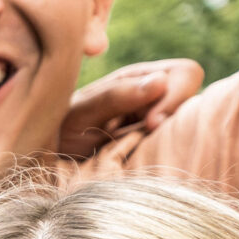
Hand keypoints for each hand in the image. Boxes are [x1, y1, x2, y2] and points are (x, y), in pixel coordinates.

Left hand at [56, 58, 203, 159]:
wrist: (42, 164)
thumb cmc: (56, 134)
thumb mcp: (79, 113)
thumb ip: (116, 96)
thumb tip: (161, 81)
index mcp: (138, 80)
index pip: (187, 73)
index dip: (177, 95)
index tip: (151, 123)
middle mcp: (152, 100)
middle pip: (197, 99)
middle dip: (177, 116)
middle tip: (146, 136)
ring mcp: (154, 126)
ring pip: (191, 126)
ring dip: (170, 138)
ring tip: (133, 151)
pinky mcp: (152, 151)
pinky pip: (176, 150)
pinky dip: (164, 155)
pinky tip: (136, 163)